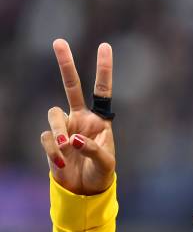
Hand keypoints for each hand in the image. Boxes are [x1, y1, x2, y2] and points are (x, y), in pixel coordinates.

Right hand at [40, 39, 115, 194]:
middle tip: (59, 41)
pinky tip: (61, 162)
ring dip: (58, 131)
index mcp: (99, 119)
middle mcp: (80, 118)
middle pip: (71, 86)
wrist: (85, 189)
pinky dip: (53, 150)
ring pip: (53, 115)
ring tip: (65, 148)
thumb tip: (74, 139)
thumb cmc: (101, 173)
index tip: (105, 46)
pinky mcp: (50, 141)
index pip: (102, 90)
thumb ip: (93, 149)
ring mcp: (64, 127)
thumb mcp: (106, 163)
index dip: (104, 69)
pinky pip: (47, 138)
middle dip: (66, 64)